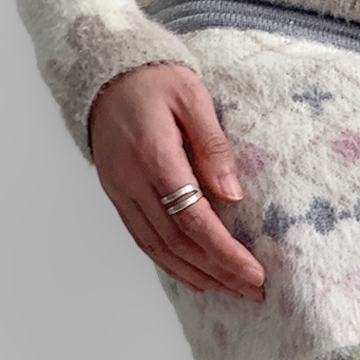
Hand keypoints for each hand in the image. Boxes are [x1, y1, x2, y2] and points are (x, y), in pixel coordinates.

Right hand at [89, 63, 265, 302]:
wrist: (103, 68)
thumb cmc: (154, 78)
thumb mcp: (192, 97)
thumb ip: (213, 146)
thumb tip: (232, 196)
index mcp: (154, 157)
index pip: (194, 220)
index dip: (226, 253)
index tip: (255, 274)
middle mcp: (132, 181)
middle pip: (179, 243)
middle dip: (219, 272)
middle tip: (253, 291)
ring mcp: (120, 192)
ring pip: (160, 249)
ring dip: (198, 276)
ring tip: (231, 291)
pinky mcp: (116, 196)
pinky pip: (144, 242)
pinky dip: (171, 266)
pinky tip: (197, 280)